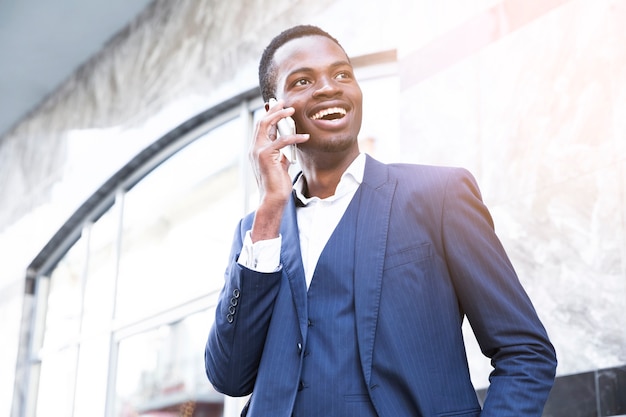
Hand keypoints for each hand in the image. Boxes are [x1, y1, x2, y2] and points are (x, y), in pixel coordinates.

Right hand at [248, 100, 308, 240]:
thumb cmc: (277, 185)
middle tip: (285, 102)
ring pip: (267, 125)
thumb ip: (281, 155)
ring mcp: (258, 151)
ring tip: (292, 110)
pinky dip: (294, 137)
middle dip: (273, 110)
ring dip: (280, 116)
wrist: (272, 199)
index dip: (270, 115)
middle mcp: (254, 148)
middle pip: (262, 122)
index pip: (261, 127)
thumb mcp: (279, 165)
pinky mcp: (266, 156)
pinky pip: (281, 141)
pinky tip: (305, 137)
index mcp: (256, 150)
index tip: (279, 106)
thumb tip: (287, 148)